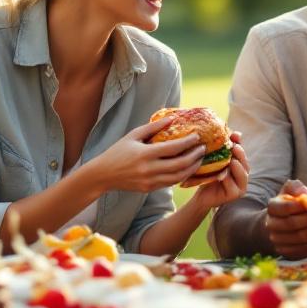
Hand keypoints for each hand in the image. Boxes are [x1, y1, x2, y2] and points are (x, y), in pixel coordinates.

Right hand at [84, 116, 204, 192]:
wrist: (103, 174)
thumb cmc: (117, 152)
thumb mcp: (133, 135)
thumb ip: (153, 127)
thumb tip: (172, 118)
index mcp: (145, 154)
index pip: (174, 148)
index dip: (189, 142)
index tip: (197, 136)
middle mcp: (149, 169)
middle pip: (180, 164)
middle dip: (195, 156)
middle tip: (202, 148)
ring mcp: (150, 181)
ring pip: (178, 177)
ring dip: (192, 168)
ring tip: (199, 159)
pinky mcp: (149, 188)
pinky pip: (171, 183)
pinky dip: (182, 176)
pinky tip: (187, 168)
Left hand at [186, 134, 248, 209]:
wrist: (201, 195)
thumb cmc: (208, 175)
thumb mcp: (214, 160)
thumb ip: (223, 148)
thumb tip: (236, 133)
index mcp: (240, 165)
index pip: (242, 152)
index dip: (239, 143)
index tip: (234, 136)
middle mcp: (243, 175)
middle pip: (245, 162)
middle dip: (240, 154)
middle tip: (234, 147)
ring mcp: (241, 186)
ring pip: (242, 174)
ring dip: (236, 167)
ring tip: (231, 161)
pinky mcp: (235, 195)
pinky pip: (233, 186)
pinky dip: (227, 180)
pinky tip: (220, 176)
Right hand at [265, 180, 306, 258]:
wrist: (279, 225)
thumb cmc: (290, 204)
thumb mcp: (290, 191)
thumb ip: (298, 188)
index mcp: (272, 208)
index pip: (285, 208)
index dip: (302, 206)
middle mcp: (272, 226)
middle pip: (293, 224)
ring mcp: (279, 242)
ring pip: (302, 239)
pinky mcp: (290, 253)